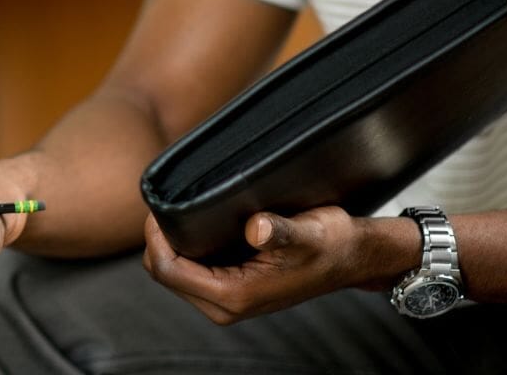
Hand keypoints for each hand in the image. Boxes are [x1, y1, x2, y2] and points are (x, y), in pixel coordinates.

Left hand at [143, 206, 383, 324]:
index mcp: (234, 296)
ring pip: (174, 272)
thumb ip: (279, 231)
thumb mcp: (307, 232)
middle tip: (168, 201)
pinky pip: (191, 269)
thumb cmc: (331, 244)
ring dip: (171, 242)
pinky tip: (197, 221)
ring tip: (180, 208)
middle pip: (164, 273)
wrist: (352, 257)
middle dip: (158, 238)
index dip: (155, 237)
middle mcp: (225, 304)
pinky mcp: (231, 286)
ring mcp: (227, 298)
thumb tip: (256, 228)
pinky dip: (185, 246)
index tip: (160, 205)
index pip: (168, 271)